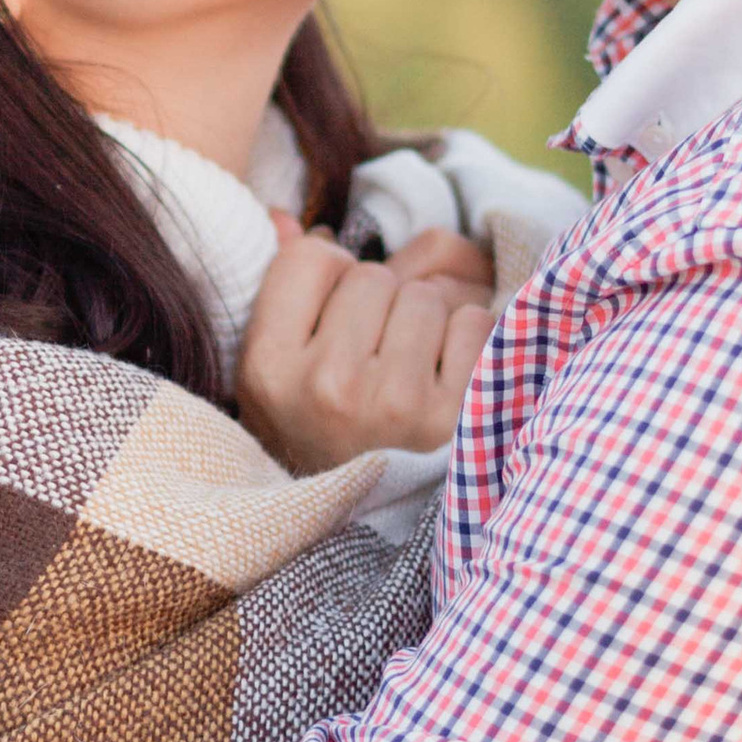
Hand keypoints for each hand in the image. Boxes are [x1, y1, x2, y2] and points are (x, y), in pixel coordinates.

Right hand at [238, 219, 497, 471]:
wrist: (371, 526)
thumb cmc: (323, 434)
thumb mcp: (278, 374)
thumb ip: (282, 289)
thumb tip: (282, 216)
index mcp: (268, 370)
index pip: (312, 258)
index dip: (329, 278)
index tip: (332, 319)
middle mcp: (326, 387)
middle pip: (372, 276)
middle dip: (380, 304)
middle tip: (377, 354)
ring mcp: (394, 403)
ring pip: (424, 296)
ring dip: (426, 322)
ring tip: (411, 368)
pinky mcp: (455, 416)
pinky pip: (473, 323)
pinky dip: (468, 341)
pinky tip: (445, 379)